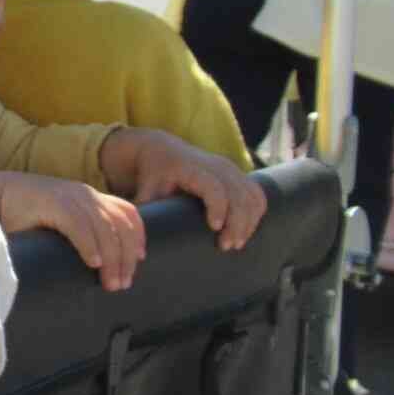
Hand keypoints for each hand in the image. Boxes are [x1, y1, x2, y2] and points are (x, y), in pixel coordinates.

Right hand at [0, 171, 144, 290]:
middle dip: (126, 256)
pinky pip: (79, 225)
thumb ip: (81, 233)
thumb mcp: (61, 221)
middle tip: (123, 283)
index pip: (127, 212)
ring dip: (112, 258)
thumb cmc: (24, 216)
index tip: (139, 260)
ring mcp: (69, 196)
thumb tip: (100, 264)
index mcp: (89, 196)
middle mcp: (84, 194)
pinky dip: (90, 245)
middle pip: (121, 224)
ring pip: (104, 228)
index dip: (138, 236)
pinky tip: (93, 263)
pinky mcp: (52, 203)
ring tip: (109, 282)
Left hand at [102, 129, 266, 250]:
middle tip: (227, 245)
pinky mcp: (236, 173)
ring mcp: (228, 167)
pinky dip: (255, 212)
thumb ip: (144, 210)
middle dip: (237, 222)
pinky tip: (245, 230)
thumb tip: (138, 242)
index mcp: (189, 167)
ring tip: (236, 242)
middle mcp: (212, 164)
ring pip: (250, 194)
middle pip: (237, 193)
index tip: (215, 228)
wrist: (160, 149)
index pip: (212, 186)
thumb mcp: (145, 188)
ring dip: (249, 220)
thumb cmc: (152, 173)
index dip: (218, 207)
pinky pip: (255, 193)